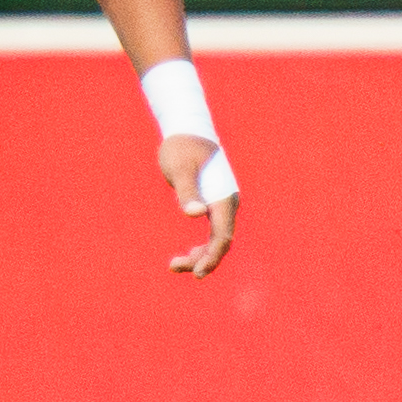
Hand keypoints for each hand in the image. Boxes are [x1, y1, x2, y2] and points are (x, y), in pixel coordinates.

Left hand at [159, 135, 237, 276]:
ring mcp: (221, 205)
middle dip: (202, 259)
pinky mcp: (213, 204)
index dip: (211, 256)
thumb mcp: (180, 168)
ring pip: (216, 240)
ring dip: (200, 255)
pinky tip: (186, 254)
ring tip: (174, 264)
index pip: (222, 235)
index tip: (197, 272)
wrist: (187, 130)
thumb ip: (188, 191)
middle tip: (174, 266)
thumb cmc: (181, 147)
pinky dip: (201, 246)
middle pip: (220, 242)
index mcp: (223, 197)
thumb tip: (195, 213)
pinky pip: (212, 232)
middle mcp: (227, 204)